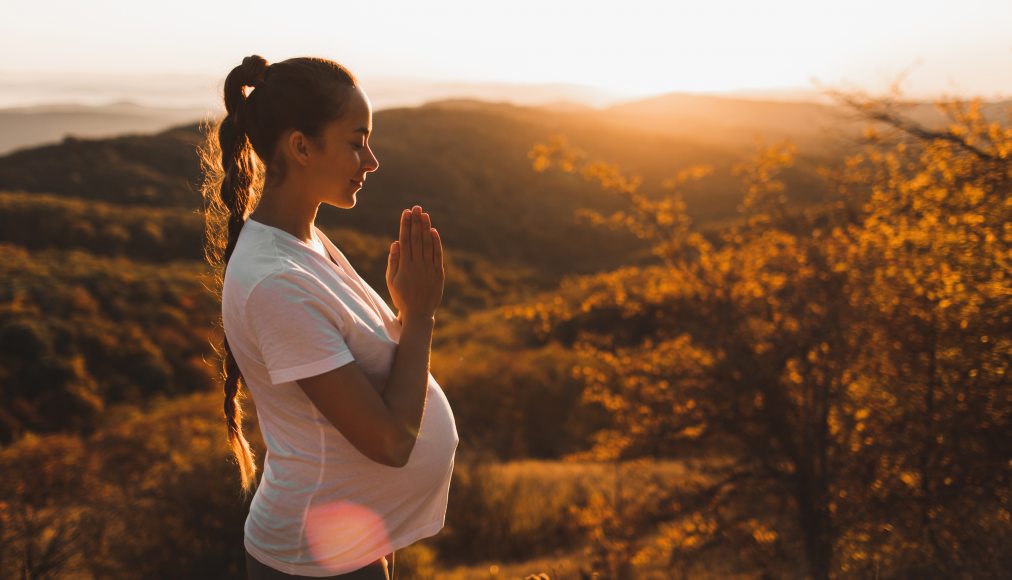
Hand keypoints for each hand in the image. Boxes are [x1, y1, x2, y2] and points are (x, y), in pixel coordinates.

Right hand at [386, 205, 443, 321]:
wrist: (419, 313)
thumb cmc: (401, 296)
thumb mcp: (392, 280)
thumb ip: (394, 261)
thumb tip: (396, 242)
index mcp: (404, 266)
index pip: (405, 240)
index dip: (405, 225)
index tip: (406, 212)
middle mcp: (417, 265)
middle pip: (416, 239)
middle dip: (416, 221)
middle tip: (416, 207)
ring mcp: (429, 269)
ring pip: (427, 244)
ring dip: (426, 228)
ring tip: (424, 214)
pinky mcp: (438, 273)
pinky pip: (437, 255)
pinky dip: (436, 242)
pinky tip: (433, 231)